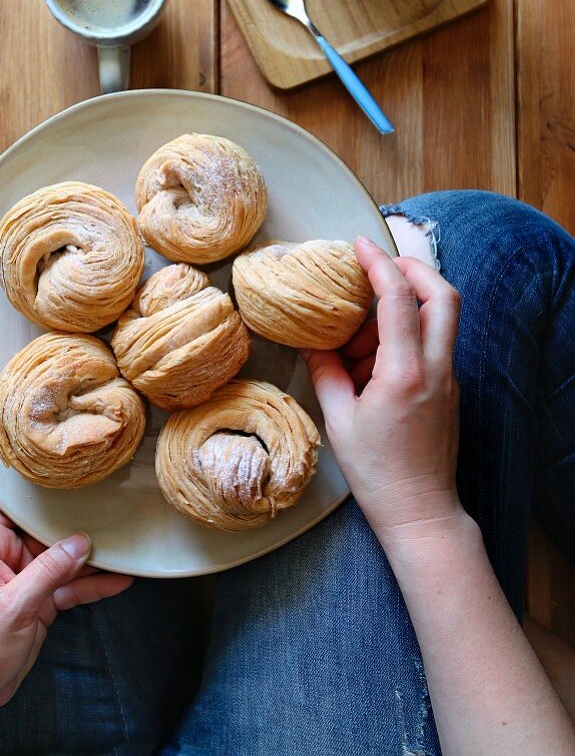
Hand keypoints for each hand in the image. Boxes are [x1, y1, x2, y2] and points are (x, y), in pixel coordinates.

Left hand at [0, 500, 132, 714]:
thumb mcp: (13, 606)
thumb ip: (48, 570)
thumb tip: (82, 541)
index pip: (9, 503)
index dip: (35, 489)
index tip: (68, 475)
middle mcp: (7, 555)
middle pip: (45, 527)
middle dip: (76, 520)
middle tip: (111, 507)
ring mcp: (26, 577)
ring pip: (64, 557)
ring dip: (92, 556)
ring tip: (125, 544)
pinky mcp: (40, 600)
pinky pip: (70, 584)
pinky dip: (93, 584)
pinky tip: (121, 580)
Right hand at [305, 235, 463, 553]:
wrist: (420, 512)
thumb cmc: (378, 473)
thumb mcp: (339, 420)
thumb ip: (325, 373)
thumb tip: (309, 343)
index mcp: (405, 372)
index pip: (398, 299)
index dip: (378, 264)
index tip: (359, 245)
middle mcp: (436, 369)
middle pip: (443, 295)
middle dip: (412, 268)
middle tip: (378, 265)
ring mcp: (448, 379)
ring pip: (440, 318)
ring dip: (404, 308)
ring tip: (358, 340)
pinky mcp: (449, 390)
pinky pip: (433, 344)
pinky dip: (406, 335)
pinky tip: (371, 361)